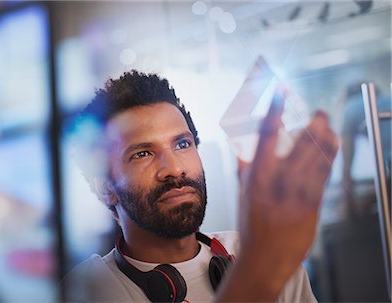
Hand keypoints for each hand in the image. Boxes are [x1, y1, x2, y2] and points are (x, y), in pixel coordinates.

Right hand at [236, 91, 338, 299]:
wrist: (267, 255)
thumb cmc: (252, 225)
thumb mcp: (242, 193)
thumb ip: (244, 167)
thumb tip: (242, 150)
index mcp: (258, 175)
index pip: (266, 133)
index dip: (275, 108)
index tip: (280, 91)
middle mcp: (281, 179)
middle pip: (304, 139)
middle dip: (315, 119)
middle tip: (317, 112)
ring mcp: (301, 190)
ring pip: (322, 152)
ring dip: (327, 133)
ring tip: (326, 124)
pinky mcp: (316, 200)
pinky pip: (327, 169)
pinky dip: (331, 152)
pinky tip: (332, 144)